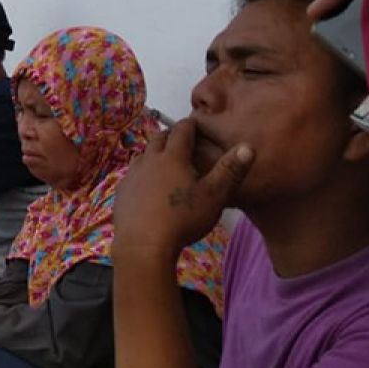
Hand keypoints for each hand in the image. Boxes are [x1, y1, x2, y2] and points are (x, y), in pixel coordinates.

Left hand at [114, 120, 253, 261]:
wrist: (143, 244)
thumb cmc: (183, 219)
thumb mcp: (214, 196)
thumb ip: (230, 171)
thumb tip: (247, 146)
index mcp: (172, 157)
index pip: (182, 131)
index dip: (190, 125)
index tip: (196, 123)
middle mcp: (149, 160)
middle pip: (159, 139)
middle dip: (171, 136)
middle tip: (182, 140)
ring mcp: (132, 175)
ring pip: (143, 155)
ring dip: (154, 154)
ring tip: (165, 161)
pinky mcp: (121, 192)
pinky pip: (132, 175)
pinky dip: (142, 173)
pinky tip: (146, 185)